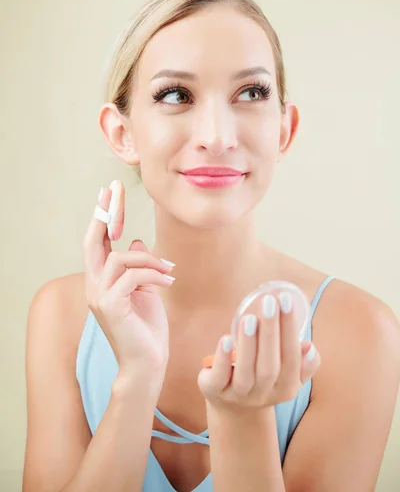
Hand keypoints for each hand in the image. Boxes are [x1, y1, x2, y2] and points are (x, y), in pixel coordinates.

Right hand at [82, 181, 173, 380]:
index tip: (108, 191)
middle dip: (106, 212)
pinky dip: (154, 276)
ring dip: (149, 260)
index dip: (102, 215)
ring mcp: (99, 296)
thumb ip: (138, 266)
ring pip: (120, 257)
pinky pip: (132, 275)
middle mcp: (94, 286)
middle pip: (94, 241)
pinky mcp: (110, 305)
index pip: (97, 242)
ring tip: (169, 273)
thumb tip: (136, 240)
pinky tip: (168, 284)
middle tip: (114, 189)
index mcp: (102, 281)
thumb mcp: (146, 290)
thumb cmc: (147, 328)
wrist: (148, 363)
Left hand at [197, 292, 319, 411]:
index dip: (290, 329)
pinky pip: (219, 377)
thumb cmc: (264, 377)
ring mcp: (238, 395)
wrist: (233, 407)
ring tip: (249, 318)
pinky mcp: (215, 391)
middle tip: (269, 302)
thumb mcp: (287, 373)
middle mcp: (264, 394)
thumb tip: (309, 346)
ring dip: (248, 344)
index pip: (292, 358)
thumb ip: (302, 361)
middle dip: (270, 332)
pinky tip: (225, 339)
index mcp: (286, 387)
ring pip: (245, 372)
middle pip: (270, 366)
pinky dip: (222, 358)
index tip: (286, 300)